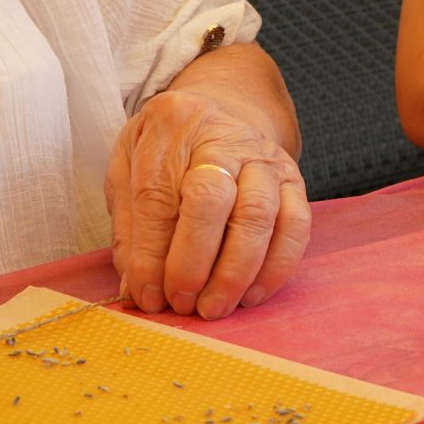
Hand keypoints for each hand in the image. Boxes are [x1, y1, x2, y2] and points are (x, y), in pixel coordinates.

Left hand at [106, 85, 309, 319]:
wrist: (218, 116)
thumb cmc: (166, 151)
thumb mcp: (128, 170)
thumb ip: (129, 226)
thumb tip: (138, 286)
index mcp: (170, 125)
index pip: (157, 197)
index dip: (151, 255)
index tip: (148, 296)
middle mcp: (221, 136)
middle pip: (211, 200)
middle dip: (194, 263)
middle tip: (182, 304)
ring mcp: (263, 156)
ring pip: (257, 215)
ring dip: (234, 273)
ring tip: (213, 307)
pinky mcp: (292, 179)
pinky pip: (295, 225)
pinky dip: (276, 267)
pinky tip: (251, 295)